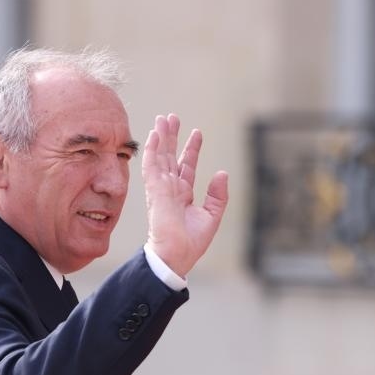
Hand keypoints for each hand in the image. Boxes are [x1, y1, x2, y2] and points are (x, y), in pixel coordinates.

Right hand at [142, 114, 228, 277]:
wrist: (176, 256)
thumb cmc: (190, 243)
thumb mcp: (212, 216)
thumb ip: (218, 195)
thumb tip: (222, 172)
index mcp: (183, 195)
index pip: (187, 166)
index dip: (191, 149)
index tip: (196, 133)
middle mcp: (171, 189)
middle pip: (170, 156)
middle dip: (172, 137)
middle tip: (172, 117)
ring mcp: (162, 188)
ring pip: (161, 157)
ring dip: (161, 137)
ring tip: (163, 119)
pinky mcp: (155, 190)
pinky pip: (152, 166)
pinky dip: (152, 150)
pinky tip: (154, 135)